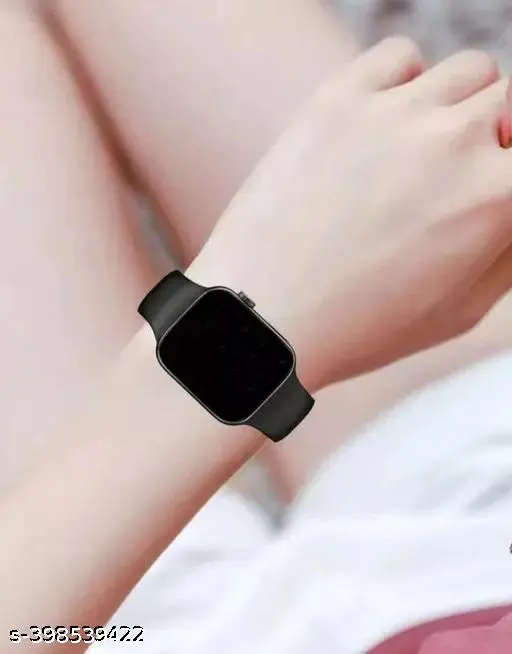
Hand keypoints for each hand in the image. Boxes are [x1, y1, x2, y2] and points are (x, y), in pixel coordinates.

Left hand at [190, 39, 511, 389]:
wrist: (264, 315)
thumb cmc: (361, 326)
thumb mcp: (461, 310)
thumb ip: (510, 249)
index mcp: (498, 198)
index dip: (511, 175)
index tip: (496, 183)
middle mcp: (456, 142)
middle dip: (500, 138)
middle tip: (463, 174)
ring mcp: (394, 112)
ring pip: (469, 72)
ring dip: (461, 107)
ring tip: (424, 150)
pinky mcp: (339, 98)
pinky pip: (401, 57)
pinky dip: (406, 82)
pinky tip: (385, 123)